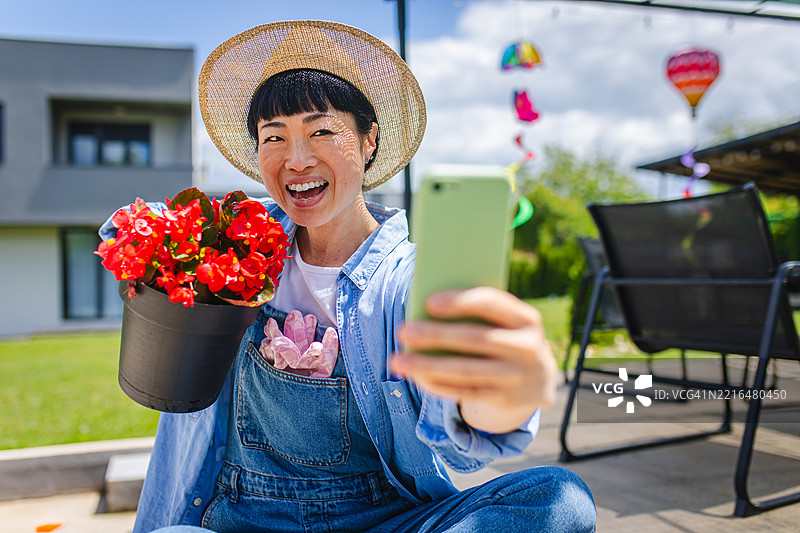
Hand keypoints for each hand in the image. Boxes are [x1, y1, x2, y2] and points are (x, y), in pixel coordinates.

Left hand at [390, 287, 556, 433]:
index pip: (492, 304)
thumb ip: (478, 312)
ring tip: (397, 360)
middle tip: (403, 331)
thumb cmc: (506, 335)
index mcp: (526, 318)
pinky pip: (464, 392)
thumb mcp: (505, 321)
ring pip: (465, 371)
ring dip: (427, 366)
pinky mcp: (504, 399)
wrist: (540, 378)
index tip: (429, 302)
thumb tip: (427, 310)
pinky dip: (436, 384)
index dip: (460, 302)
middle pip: (475, 339)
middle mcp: (526, 348)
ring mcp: (516, 377)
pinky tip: (414, 376)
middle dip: (436, 335)